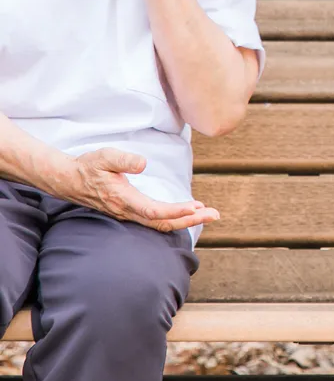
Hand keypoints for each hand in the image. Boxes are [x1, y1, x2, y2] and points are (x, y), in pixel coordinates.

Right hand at [64, 148, 219, 232]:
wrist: (70, 180)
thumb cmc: (89, 166)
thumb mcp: (104, 156)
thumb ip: (123, 160)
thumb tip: (144, 164)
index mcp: (124, 199)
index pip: (155, 211)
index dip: (176, 211)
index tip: (196, 207)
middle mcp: (128, 211)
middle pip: (163, 223)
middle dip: (190, 220)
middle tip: (215, 214)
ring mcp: (129, 214)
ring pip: (160, 224)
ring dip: (185, 220)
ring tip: (207, 213)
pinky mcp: (130, 212)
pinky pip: (155, 221)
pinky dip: (174, 219)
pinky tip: (186, 214)